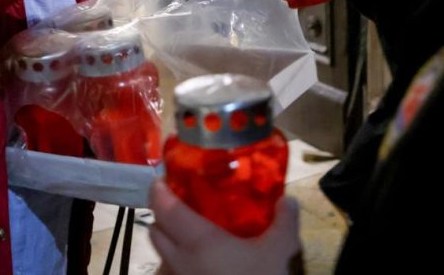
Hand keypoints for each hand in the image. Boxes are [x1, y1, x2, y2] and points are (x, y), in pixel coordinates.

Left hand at [148, 180, 302, 274]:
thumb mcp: (280, 252)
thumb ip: (284, 222)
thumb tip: (287, 199)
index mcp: (198, 241)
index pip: (164, 209)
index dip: (158, 191)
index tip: (161, 178)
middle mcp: (180, 260)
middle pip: (155, 230)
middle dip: (162, 215)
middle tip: (180, 204)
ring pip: (159, 256)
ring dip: (167, 243)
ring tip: (186, 237)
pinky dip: (174, 267)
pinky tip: (194, 267)